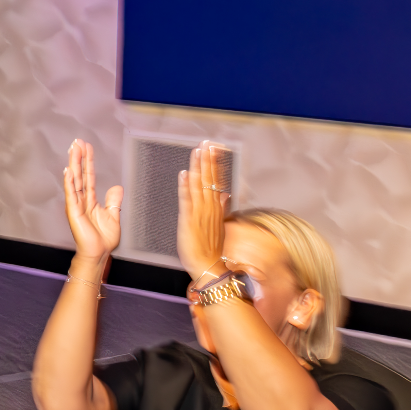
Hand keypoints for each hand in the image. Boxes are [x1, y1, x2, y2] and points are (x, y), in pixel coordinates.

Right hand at [60, 138, 123, 262]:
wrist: (99, 254)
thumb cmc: (103, 239)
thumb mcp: (113, 215)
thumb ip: (114, 200)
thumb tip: (116, 187)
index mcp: (90, 200)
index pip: (89, 176)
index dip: (88, 161)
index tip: (87, 148)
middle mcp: (81, 201)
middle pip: (79, 174)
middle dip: (78, 158)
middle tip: (77, 142)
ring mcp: (76, 205)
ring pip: (74, 180)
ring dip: (73, 164)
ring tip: (73, 150)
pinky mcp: (74, 212)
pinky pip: (71, 194)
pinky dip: (69, 182)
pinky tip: (68, 171)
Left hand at [176, 140, 228, 283]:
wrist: (209, 265)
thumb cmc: (211, 248)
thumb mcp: (219, 225)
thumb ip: (221, 208)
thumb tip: (225, 195)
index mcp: (216, 207)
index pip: (216, 180)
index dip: (215, 164)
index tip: (215, 149)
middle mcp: (209, 207)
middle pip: (209, 179)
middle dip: (207, 160)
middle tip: (206, 144)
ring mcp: (200, 213)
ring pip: (199, 185)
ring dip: (198, 168)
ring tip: (197, 152)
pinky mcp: (189, 220)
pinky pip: (187, 200)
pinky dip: (186, 186)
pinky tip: (185, 174)